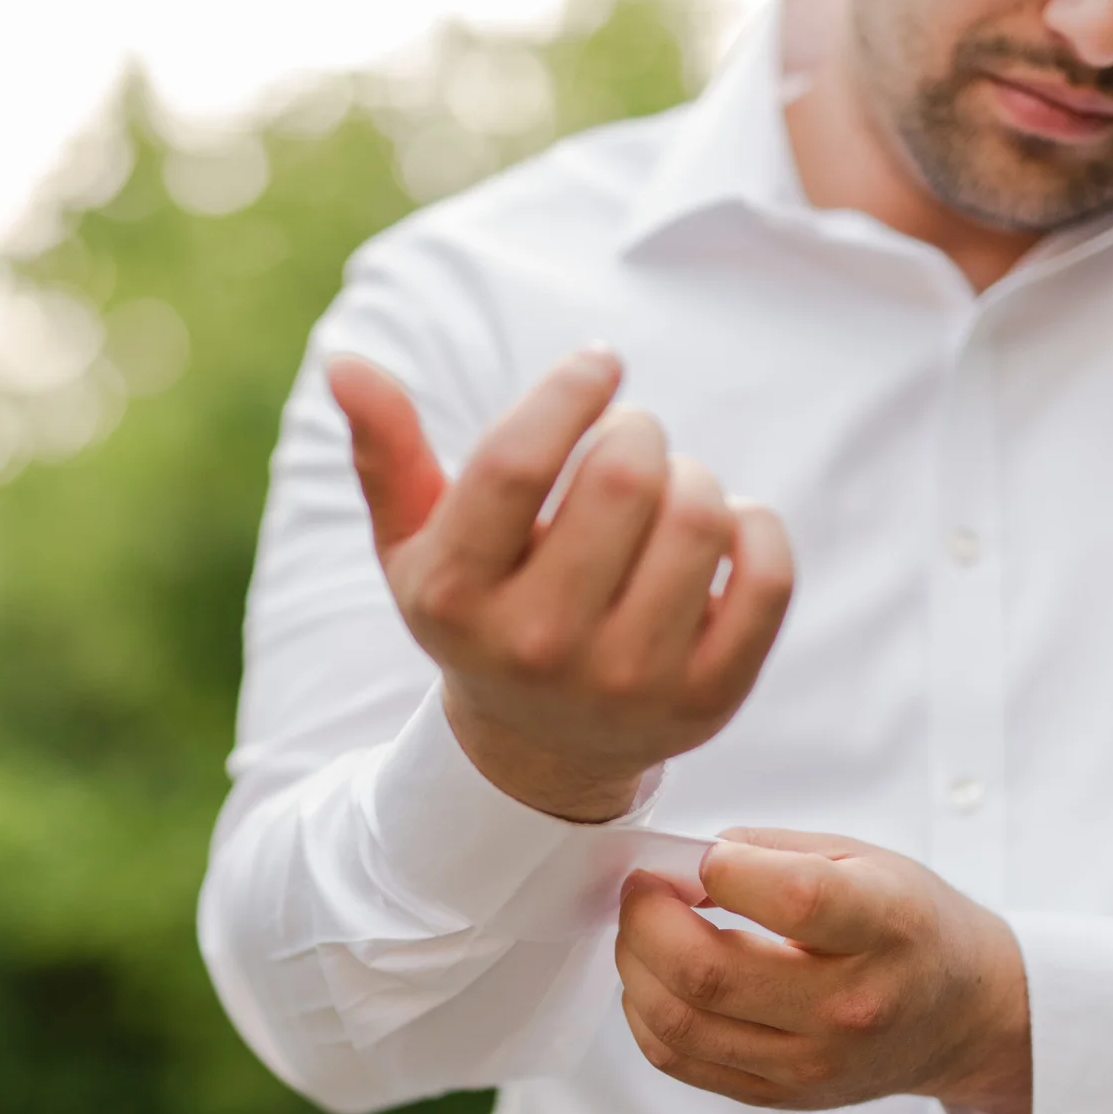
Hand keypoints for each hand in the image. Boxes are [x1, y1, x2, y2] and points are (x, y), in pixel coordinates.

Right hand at [328, 349, 794, 822]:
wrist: (542, 749)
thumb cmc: (483, 612)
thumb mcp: (417, 546)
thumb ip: (384, 454)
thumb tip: (345, 363)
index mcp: (457, 598)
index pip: (517, 461)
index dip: (570, 390)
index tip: (600, 363)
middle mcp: (538, 648)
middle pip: (625, 476)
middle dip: (636, 433)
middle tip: (628, 445)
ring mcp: (627, 683)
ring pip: (701, 519)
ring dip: (694, 479)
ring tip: (665, 497)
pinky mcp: (707, 701)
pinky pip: (767, 576)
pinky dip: (756, 527)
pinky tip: (723, 533)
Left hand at [615, 829, 1032, 1113]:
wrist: (962, 1016)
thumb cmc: (910, 924)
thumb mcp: (866, 857)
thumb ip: (770, 850)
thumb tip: (681, 862)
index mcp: (884, 928)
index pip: (791, 900)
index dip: (722, 870)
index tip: (703, 858)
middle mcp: (849, 1006)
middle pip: (709, 973)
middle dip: (647, 920)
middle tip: (644, 889)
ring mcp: (811, 1063)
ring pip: (678, 1024)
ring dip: (634, 966)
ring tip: (644, 931)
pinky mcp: (779, 1094)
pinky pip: (678, 1060)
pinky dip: (645, 1013)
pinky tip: (657, 978)